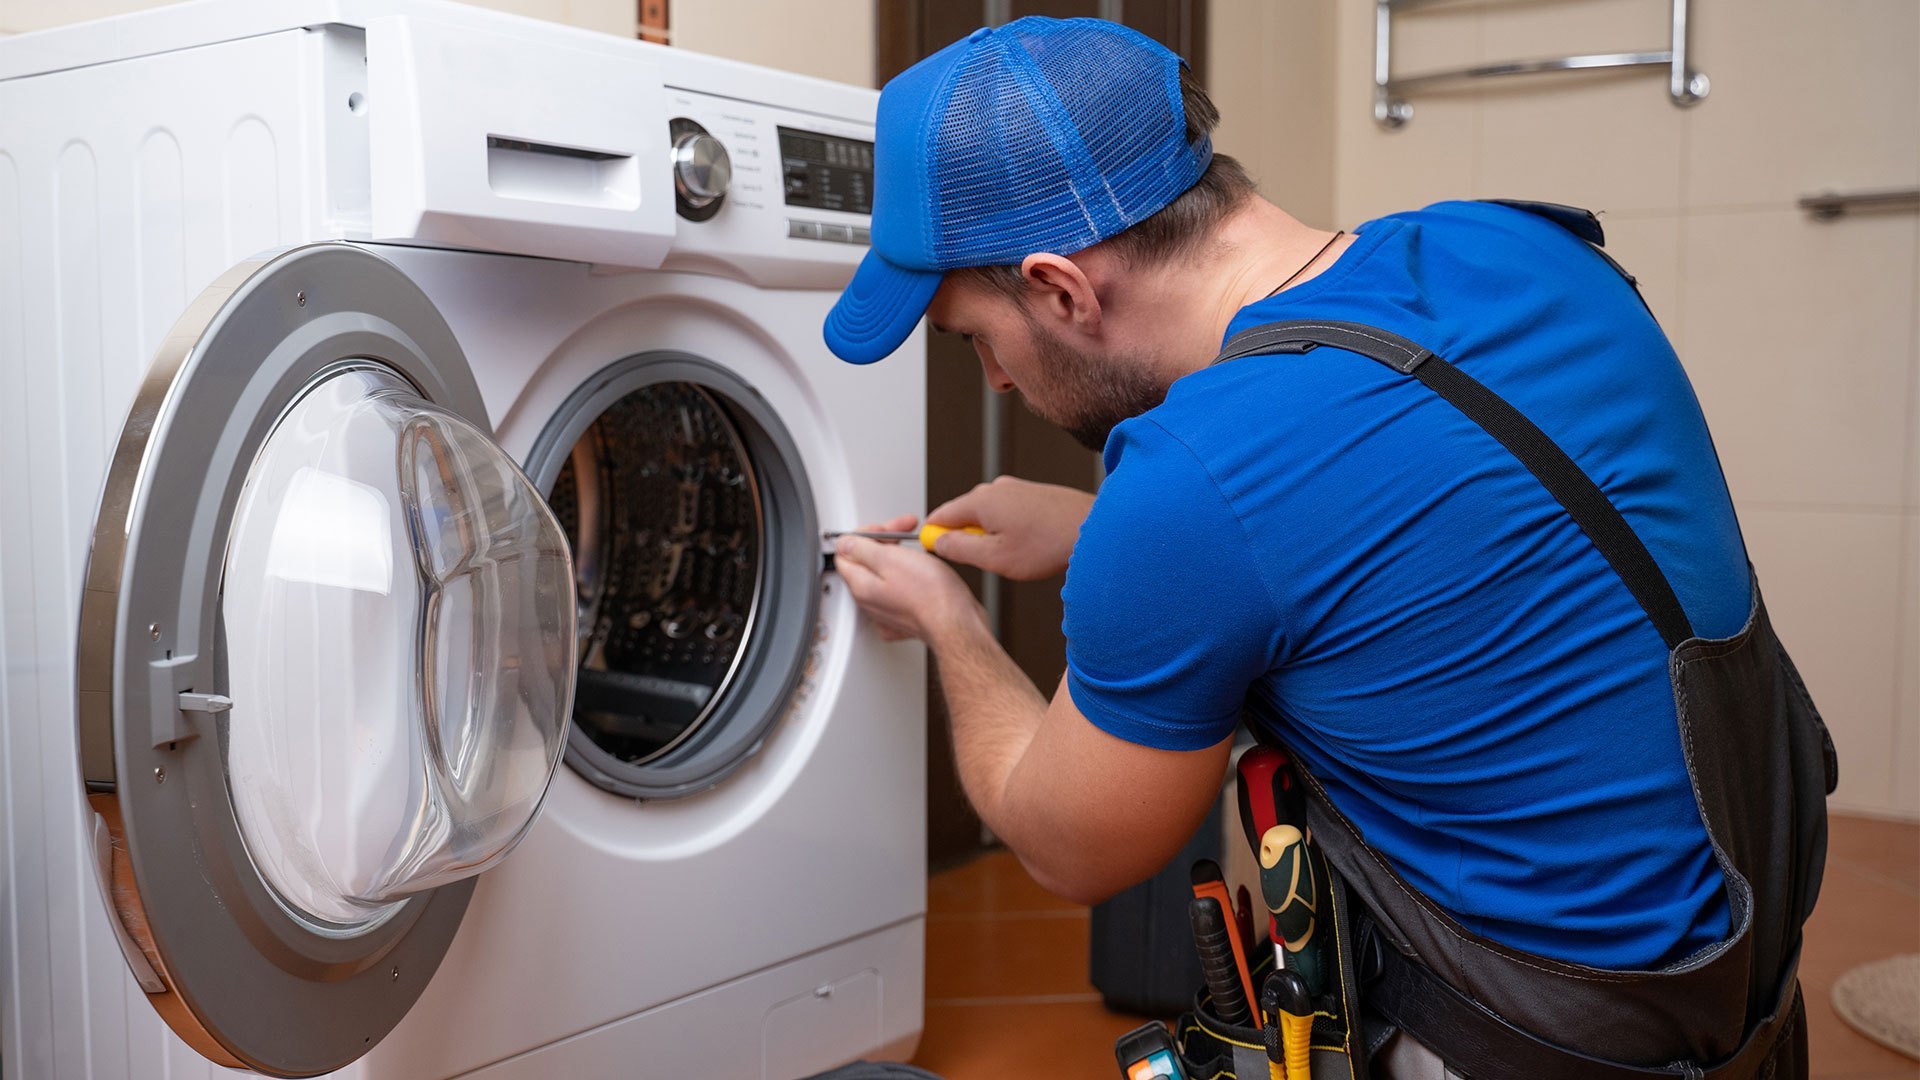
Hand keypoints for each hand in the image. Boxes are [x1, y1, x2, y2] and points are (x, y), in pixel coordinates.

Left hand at [835, 514, 986, 643]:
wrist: (957, 624)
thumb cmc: (931, 595)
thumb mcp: (891, 559)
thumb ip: (862, 549)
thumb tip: (844, 543)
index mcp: (861, 586)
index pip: (845, 552)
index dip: (865, 533)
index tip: (885, 529)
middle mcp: (870, 601)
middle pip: (865, 562)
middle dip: (884, 541)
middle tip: (904, 530)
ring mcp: (887, 611)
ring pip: (883, 575)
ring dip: (898, 557)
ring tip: (917, 550)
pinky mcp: (906, 617)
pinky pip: (899, 590)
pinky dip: (908, 577)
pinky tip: (920, 571)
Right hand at [925, 476, 1094, 580]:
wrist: (1093, 528)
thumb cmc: (1049, 544)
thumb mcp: (995, 558)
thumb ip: (959, 549)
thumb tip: (938, 543)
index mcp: (980, 501)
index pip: (940, 516)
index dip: (934, 538)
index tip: (939, 556)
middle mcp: (995, 488)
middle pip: (963, 515)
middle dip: (968, 539)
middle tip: (989, 562)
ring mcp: (1015, 487)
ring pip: (987, 516)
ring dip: (992, 536)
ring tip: (1016, 554)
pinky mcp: (1031, 492)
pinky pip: (1006, 512)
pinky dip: (1009, 529)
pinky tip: (1029, 544)